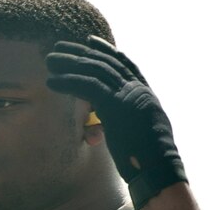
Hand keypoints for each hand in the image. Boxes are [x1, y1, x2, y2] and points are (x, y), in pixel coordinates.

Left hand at [45, 36, 186, 209]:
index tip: (91, 41)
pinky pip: (87, 87)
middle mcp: (137, 90)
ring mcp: (127, 96)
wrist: (159, 168)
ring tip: (50, 60)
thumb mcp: (144, 132)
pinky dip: (67, 82)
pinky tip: (51, 82)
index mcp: (145, 94)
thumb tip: (113, 120)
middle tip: (60, 46)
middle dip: (81, 53)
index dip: (107, 51)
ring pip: (94, 71)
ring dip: (69, 64)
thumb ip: (131, 119)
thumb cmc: (150, 160)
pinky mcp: (115, 106)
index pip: (124, 65)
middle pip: (105, 63)